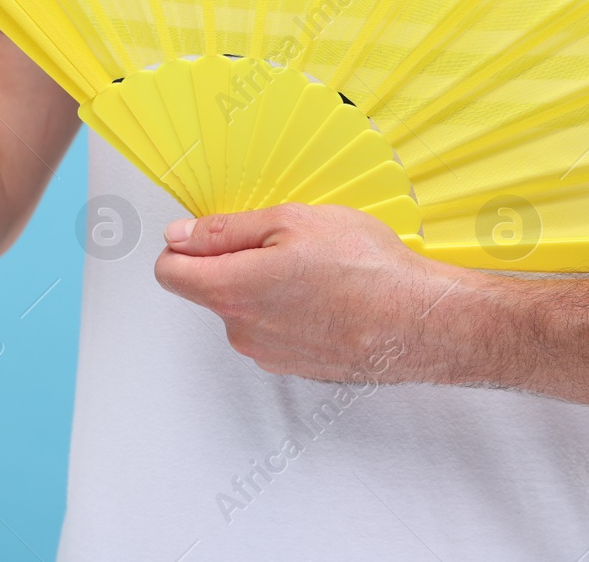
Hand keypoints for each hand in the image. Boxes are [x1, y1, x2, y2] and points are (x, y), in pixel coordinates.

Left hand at [154, 203, 476, 383]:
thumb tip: (181, 236)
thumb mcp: (291, 221)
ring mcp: (268, 354)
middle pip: (211, 289)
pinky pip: (275, 330)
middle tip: (286, 243)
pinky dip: (292, 310)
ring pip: (246, 309)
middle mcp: (242, 330)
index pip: (169, 273)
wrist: (419, 320)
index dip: (185, 246)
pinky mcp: (295, 366)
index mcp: (232, 290)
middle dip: (235, 263)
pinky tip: (328, 295)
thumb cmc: (365, 268)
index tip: (209, 233)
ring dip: (267, 287)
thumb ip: (225, 230)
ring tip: (317, 269)